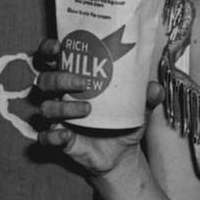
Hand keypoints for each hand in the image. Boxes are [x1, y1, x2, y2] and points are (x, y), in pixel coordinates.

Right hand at [32, 37, 163, 175]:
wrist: (122, 153)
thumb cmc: (123, 121)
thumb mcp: (138, 107)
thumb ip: (147, 97)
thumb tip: (155, 87)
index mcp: (75, 80)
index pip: (51, 59)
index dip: (48, 50)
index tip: (57, 46)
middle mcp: (60, 96)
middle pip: (45, 80)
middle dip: (60, 78)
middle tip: (83, 83)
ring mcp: (57, 118)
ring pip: (45, 107)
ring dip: (63, 107)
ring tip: (87, 109)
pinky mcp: (57, 138)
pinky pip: (44, 136)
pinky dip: (52, 135)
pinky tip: (66, 134)